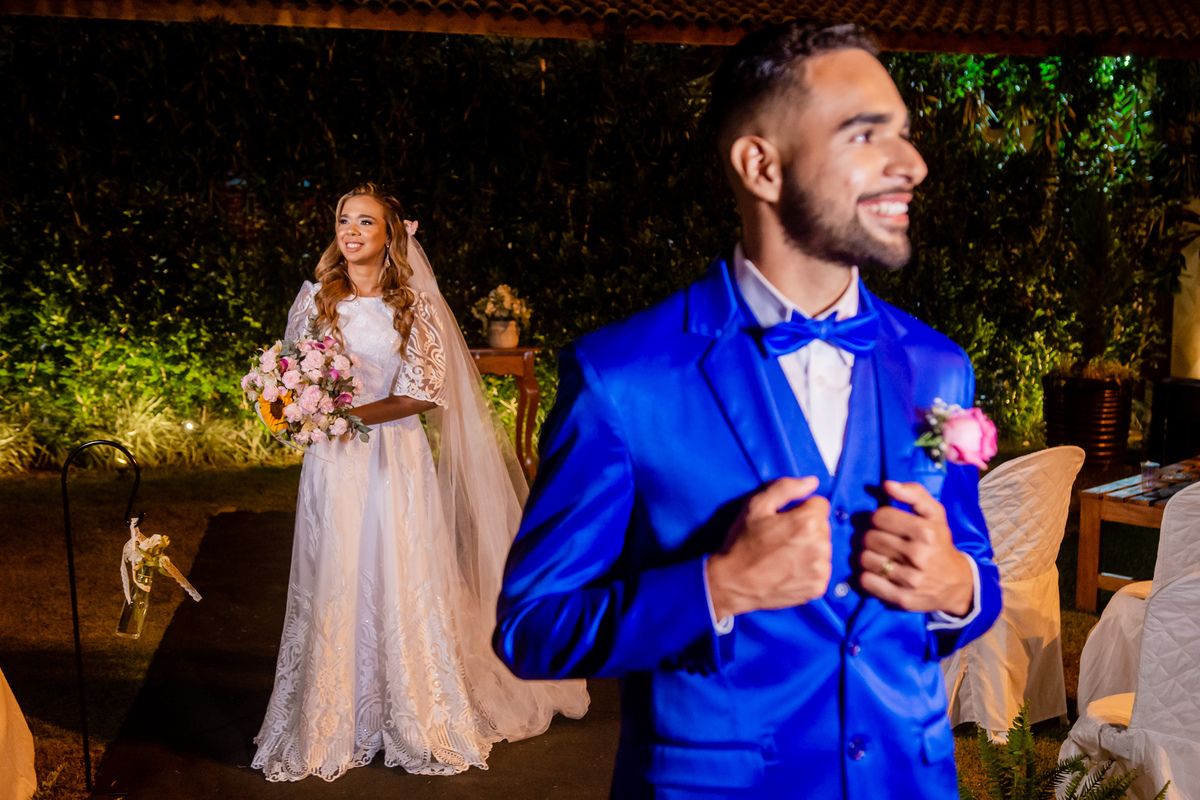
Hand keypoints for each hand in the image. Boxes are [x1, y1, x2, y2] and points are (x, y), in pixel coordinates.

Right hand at [707, 477, 831, 618]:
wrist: (733, 583)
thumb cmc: (742, 544)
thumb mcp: (756, 506)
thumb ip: (786, 488)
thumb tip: (812, 482)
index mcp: (807, 522)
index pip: (820, 505)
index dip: (800, 509)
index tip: (785, 520)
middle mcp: (819, 546)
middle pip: (823, 527)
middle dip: (807, 528)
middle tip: (781, 538)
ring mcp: (820, 569)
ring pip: (823, 549)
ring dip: (810, 549)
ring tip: (784, 556)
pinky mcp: (818, 587)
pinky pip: (821, 570)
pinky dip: (809, 569)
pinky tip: (789, 570)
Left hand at [858, 480, 973, 615]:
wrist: (956, 584)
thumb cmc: (939, 543)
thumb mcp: (935, 514)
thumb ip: (914, 494)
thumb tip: (887, 484)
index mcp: (926, 531)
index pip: (880, 517)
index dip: (880, 518)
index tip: (887, 524)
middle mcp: (919, 556)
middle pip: (870, 538)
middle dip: (872, 537)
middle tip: (882, 540)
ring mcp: (910, 580)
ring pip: (864, 559)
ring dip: (867, 555)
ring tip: (880, 555)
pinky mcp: (901, 598)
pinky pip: (866, 581)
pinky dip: (867, 575)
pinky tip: (878, 572)